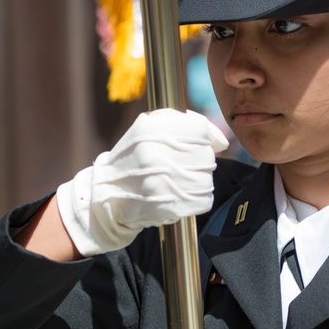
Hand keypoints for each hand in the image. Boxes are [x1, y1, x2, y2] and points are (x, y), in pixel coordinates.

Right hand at [57, 109, 228, 255]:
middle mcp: (157, 153)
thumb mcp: (150, 126)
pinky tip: (182, 194)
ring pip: (207, 179)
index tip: (196, 146)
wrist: (107, 193)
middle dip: (199, 161)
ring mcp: (163, 181)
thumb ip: (188, 123)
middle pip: (206, 156)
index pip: (200, 131)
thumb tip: (221, 141)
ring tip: (180, 181)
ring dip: (199, 181)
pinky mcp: (168, 205)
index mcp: (153, 129)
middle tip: (184, 166)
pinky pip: (204, 199)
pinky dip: (198, 199)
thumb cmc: (134, 156)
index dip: (203, 139)